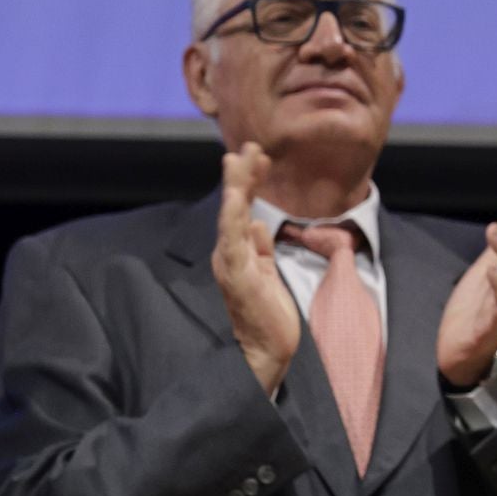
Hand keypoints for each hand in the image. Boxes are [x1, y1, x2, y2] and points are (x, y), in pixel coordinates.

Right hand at [212, 143, 300, 395]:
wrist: (266, 349)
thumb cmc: (268, 313)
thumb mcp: (267, 272)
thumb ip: (260, 248)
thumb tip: (258, 223)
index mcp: (238, 251)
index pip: (243, 208)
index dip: (251, 181)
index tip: (260, 156)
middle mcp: (229, 253)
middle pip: (233, 206)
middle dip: (241, 175)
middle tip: (249, 146)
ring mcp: (230, 263)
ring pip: (231, 218)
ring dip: (235, 188)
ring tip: (238, 160)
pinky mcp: (237, 276)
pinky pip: (233, 243)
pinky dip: (234, 219)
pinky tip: (238, 199)